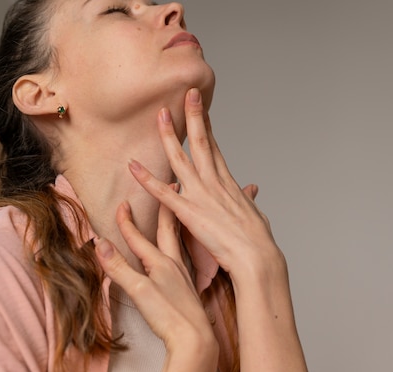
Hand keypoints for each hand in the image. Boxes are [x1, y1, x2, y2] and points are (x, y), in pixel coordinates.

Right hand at [94, 188, 216, 352]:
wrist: (196, 339)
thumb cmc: (170, 316)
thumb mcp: (139, 291)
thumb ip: (119, 267)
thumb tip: (100, 243)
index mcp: (162, 262)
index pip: (139, 236)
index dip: (127, 221)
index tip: (121, 203)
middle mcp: (175, 264)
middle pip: (169, 229)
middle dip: (166, 207)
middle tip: (171, 186)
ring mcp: (184, 275)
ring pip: (180, 241)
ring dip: (176, 224)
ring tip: (180, 212)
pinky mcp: (188, 288)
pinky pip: (185, 256)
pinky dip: (182, 244)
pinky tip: (183, 253)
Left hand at [127, 88, 285, 280]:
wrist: (258, 257)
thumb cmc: (258, 241)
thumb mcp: (255, 213)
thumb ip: (249, 199)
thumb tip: (252, 189)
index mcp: (229, 183)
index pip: (215, 148)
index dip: (207, 126)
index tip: (201, 108)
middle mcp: (215, 183)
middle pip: (203, 142)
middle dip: (194, 115)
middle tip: (188, 92)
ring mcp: (202, 195)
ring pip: (181, 159)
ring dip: (169, 135)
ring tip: (159, 114)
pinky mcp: (189, 212)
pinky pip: (163, 192)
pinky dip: (147, 178)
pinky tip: (133, 166)